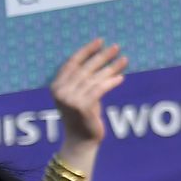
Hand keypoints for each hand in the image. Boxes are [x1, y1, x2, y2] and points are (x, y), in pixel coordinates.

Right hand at [50, 38, 127, 157]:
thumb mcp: (78, 94)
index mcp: (56, 86)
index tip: (100, 41)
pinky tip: (121, 77)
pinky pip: (100, 89)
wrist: (80, 139)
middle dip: (102, 56)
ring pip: (95, 78)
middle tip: (116, 47)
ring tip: (124, 59)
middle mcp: (61, 91)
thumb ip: (84, 80)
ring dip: (111, 68)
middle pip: (85, 68)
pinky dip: (111, 82)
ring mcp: (71, 99)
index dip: (86, 50)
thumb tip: (103, 58)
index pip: (72, 63)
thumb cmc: (82, 115)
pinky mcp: (83, 107)